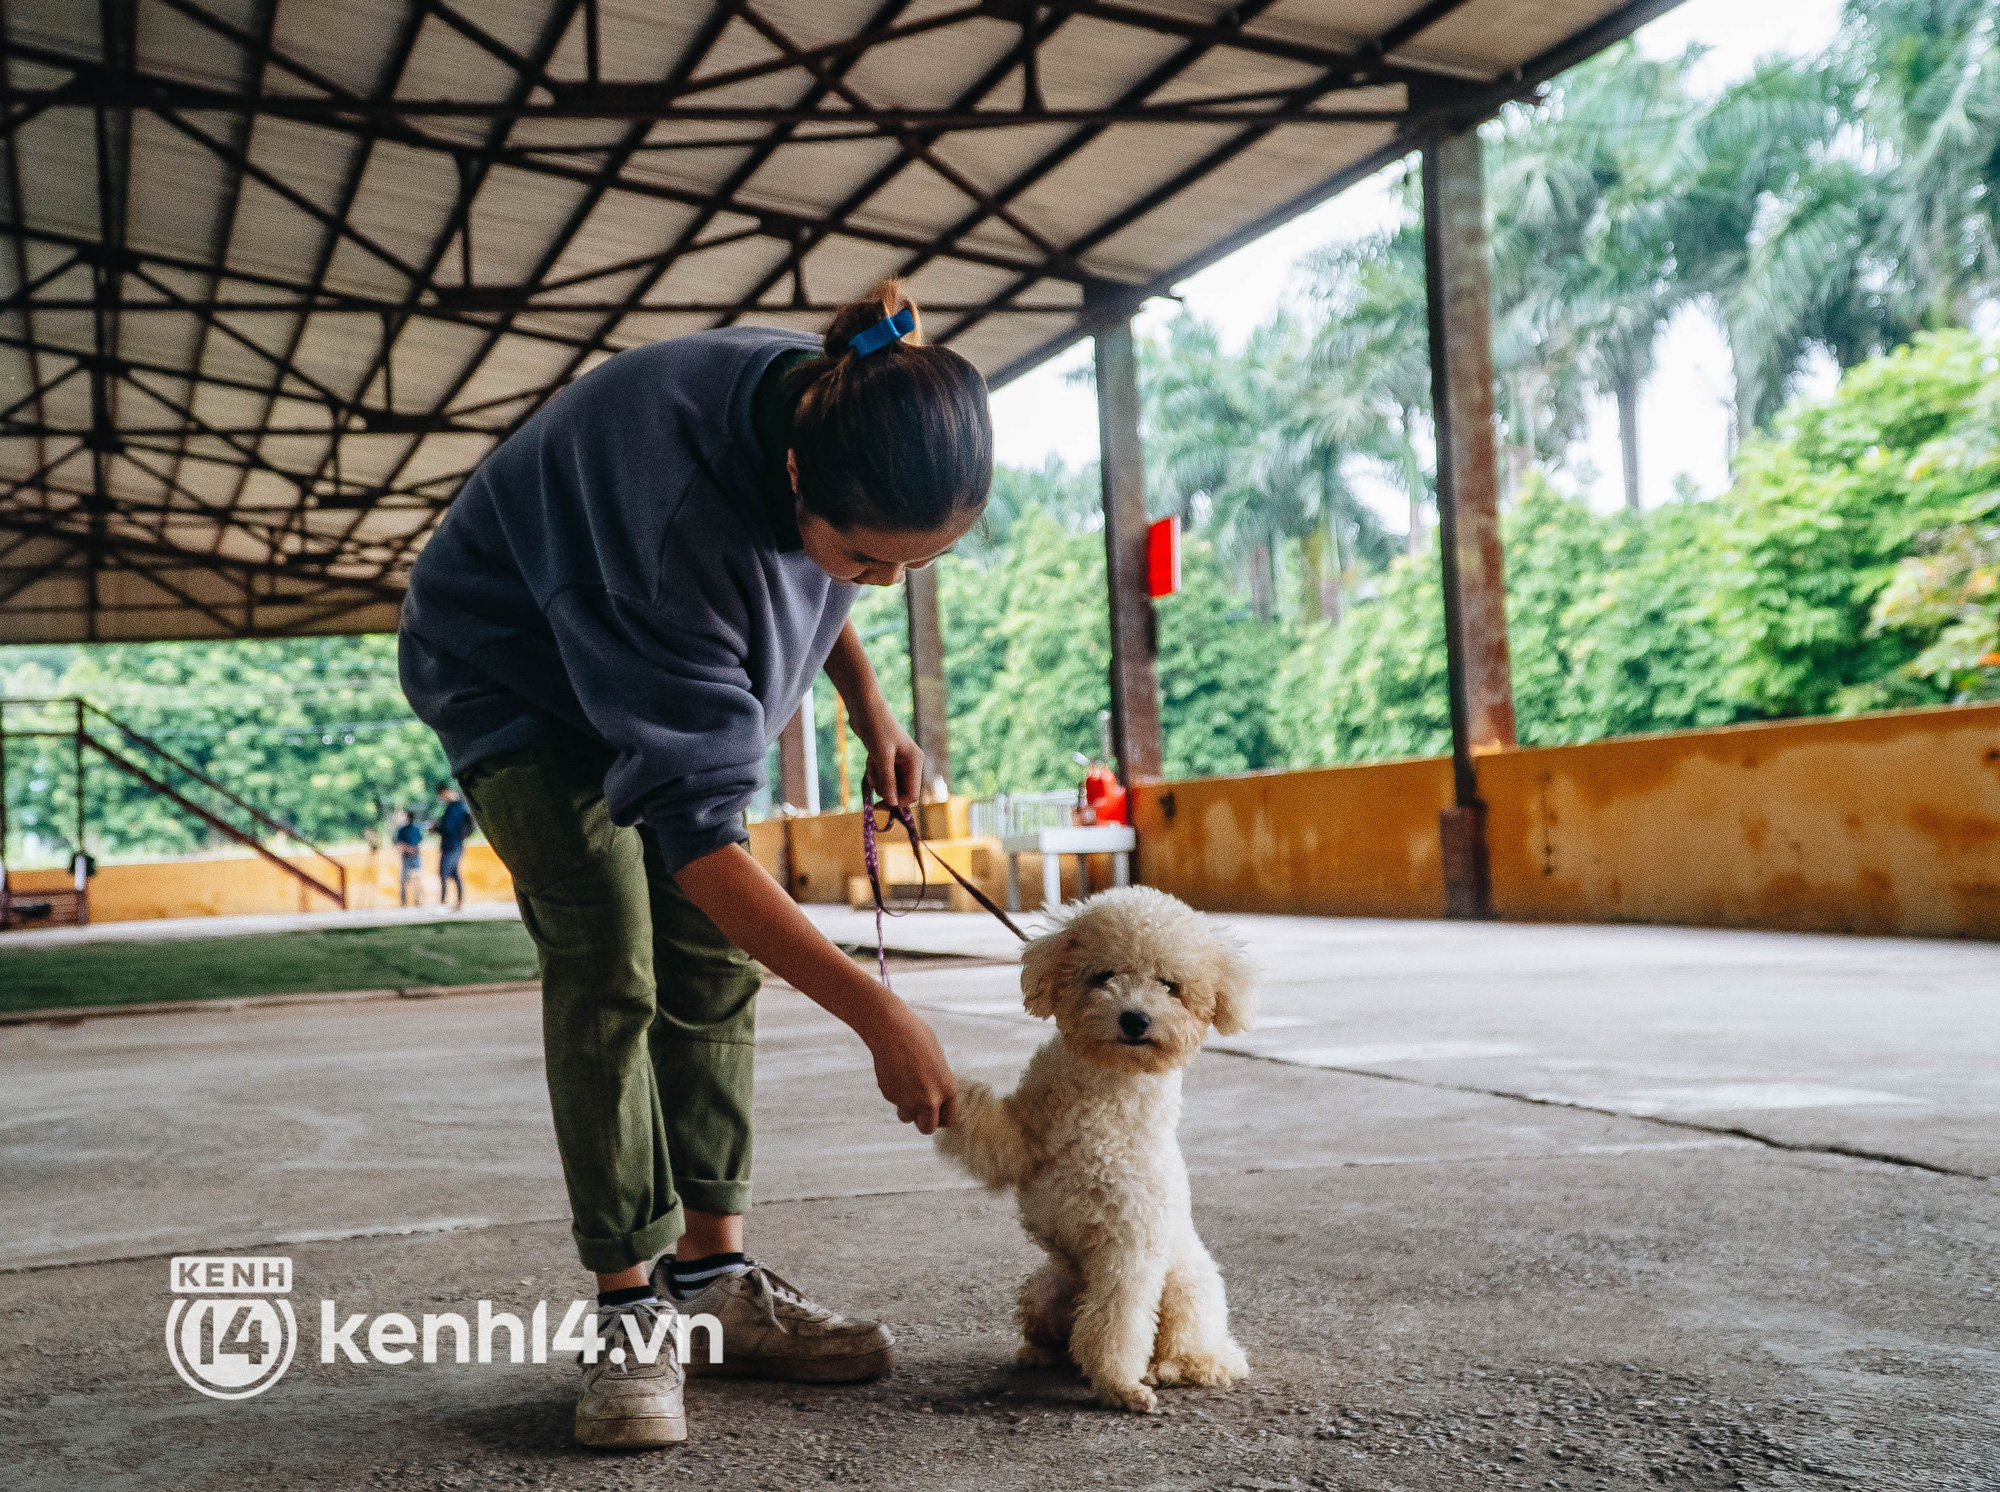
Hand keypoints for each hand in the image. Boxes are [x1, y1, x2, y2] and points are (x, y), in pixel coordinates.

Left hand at [853, 700, 923, 806]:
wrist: (865, 709)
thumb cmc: (877, 729)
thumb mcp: (882, 757)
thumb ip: (888, 781)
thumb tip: (893, 804)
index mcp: (915, 762)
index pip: (912, 794)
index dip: (896, 802)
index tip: (877, 806)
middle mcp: (910, 763)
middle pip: (900, 791)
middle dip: (884, 787)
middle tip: (873, 775)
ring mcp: (899, 762)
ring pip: (889, 785)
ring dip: (877, 779)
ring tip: (871, 762)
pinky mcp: (888, 760)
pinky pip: (882, 776)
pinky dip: (874, 772)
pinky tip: (870, 759)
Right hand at [860, 998, 958, 1133]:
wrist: (891, 1030)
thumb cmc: (917, 1038)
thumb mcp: (938, 1061)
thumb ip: (939, 1083)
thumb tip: (936, 1097)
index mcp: (947, 1089)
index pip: (949, 1120)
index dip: (941, 1118)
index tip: (936, 1115)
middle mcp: (930, 1100)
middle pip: (927, 1128)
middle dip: (924, 1122)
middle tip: (920, 1111)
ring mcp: (908, 1100)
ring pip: (907, 1117)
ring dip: (906, 1108)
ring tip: (905, 1085)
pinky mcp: (891, 1097)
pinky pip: (895, 1102)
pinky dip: (895, 1093)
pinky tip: (895, 1073)